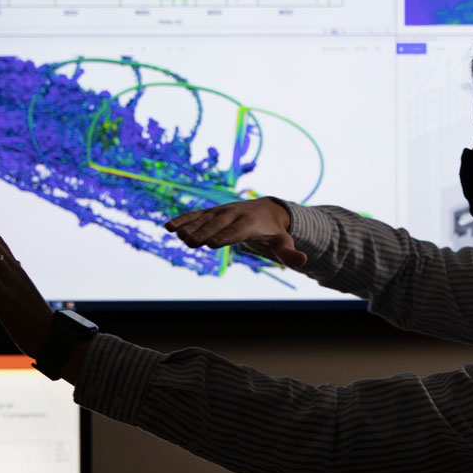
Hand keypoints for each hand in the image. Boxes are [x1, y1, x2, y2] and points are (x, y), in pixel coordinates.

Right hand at [165, 198, 307, 267]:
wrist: (268, 211)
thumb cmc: (275, 233)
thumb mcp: (284, 244)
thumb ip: (291, 254)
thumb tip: (304, 261)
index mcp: (252, 222)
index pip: (238, 230)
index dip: (225, 236)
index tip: (212, 244)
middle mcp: (235, 214)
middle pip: (218, 223)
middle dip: (204, 231)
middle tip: (188, 241)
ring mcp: (223, 211)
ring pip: (205, 218)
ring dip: (190, 225)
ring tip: (175, 234)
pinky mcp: (213, 212)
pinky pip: (197, 216)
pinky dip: (183, 220)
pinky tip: (168, 227)